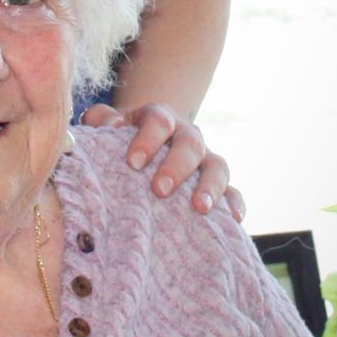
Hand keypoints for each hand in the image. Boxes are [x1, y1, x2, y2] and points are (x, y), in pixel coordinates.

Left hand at [81, 101, 244, 219]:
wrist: (141, 149)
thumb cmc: (119, 139)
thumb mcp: (106, 124)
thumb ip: (101, 119)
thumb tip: (110, 126)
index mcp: (160, 117)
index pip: (159, 120)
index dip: (147, 139)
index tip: (133, 163)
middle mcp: (187, 134)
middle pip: (190, 143)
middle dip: (176, 166)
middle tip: (159, 190)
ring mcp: (206, 158)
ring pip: (217, 165)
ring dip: (210, 185)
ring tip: (199, 207)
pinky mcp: (219, 183)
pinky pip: (234, 191)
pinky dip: (236, 202)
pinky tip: (234, 218)